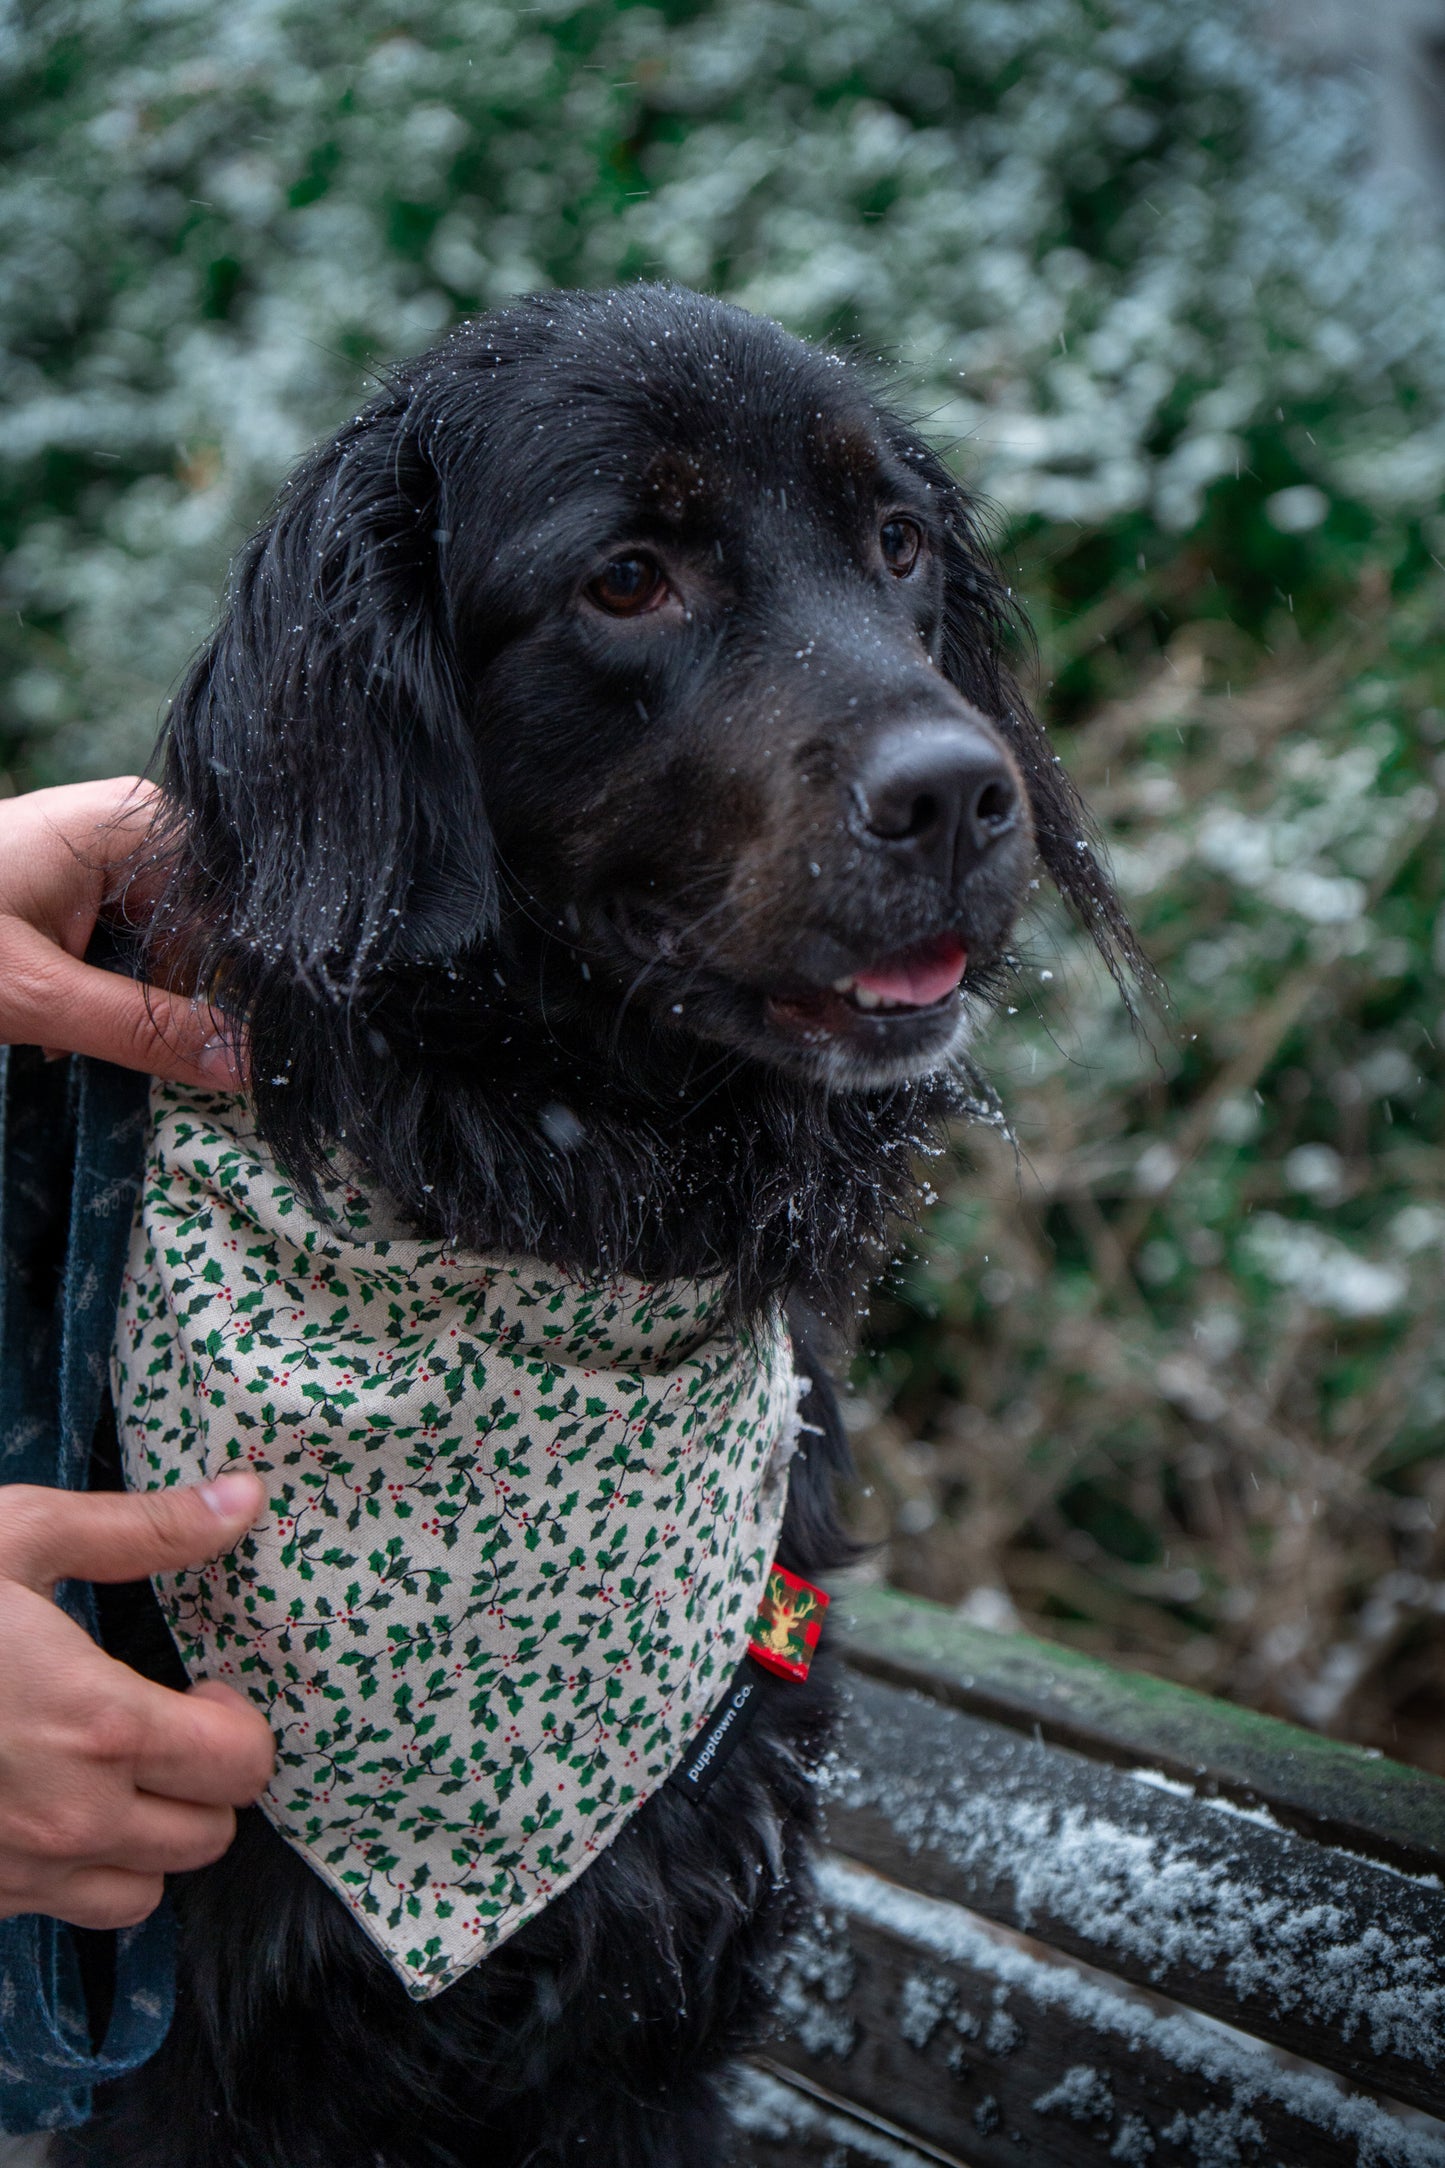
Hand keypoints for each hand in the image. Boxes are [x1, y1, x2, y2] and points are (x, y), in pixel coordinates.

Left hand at [0, 777, 240, 1086]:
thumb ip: (145, 1031)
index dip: (240, 986)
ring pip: (167, 962)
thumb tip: (250, 1065)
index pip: (240, 913)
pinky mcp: (79, 899)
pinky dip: (99, 1000)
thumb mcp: (35, 996)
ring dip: (129, 1010)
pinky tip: (57, 1013)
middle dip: (169, 1004)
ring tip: (62, 1024)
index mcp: (141, 826)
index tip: (227, 1049)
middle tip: (99, 1032)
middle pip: (207, 941)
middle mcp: (137, 833)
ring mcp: (107, 865)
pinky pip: (127, 960)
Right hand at [0, 1473, 275, 1928]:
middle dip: (203, 1782)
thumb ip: (144, 1530)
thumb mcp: (18, 1536)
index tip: (200, 1689)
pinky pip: (61, 1913)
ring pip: (141, 1894)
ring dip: (145, 1839)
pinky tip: (40, 1804)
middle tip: (163, 1726)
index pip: (240, 1764)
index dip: (238, 1723)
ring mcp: (16, 1872)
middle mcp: (71, 1817)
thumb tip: (245, 1499)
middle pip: (207, 1838)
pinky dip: (73, 1873)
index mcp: (100, 1725)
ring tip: (108, 1773)